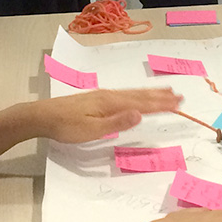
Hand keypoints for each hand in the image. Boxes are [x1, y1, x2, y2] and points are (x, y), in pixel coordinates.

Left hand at [32, 87, 181, 142]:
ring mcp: (103, 96)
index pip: (142, 104)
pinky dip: (137, 95)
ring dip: (150, 94)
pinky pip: (124, 95)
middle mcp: (110, 96)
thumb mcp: (92, 130)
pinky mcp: (97, 99)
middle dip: (160, 96)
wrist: (43, 116)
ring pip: (132, 94)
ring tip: (165, 92)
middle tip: (179, 95)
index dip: (161, 104)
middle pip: (140, 96)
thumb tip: (141, 114)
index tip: (178, 103)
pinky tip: (137, 97)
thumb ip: (117, 123)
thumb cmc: (66, 127)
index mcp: (111, 103)